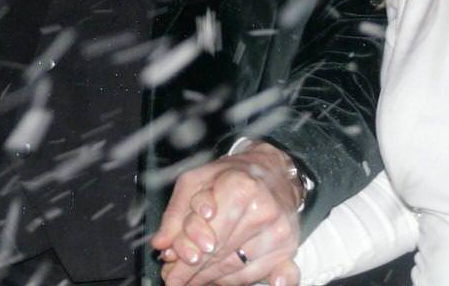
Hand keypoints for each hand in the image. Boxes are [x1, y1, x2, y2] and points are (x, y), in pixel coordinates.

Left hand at [153, 145, 303, 285]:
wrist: (274, 173)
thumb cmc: (232, 175)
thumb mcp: (195, 181)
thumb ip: (176, 212)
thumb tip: (161, 243)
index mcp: (240, 188)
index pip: (207, 232)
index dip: (185, 251)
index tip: (169, 263)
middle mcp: (263, 210)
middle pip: (219, 254)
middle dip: (191, 270)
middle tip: (173, 278)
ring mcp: (279, 231)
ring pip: (234, 269)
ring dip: (208, 278)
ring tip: (189, 280)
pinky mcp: (287, 248)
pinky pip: (253, 275)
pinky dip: (230, 281)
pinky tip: (215, 280)